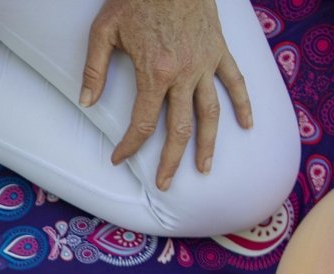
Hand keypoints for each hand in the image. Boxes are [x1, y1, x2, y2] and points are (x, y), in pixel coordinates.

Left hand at [80, 0, 252, 190]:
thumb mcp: (105, 30)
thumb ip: (95, 69)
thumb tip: (86, 102)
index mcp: (155, 71)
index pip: (142, 122)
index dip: (129, 146)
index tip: (118, 159)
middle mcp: (184, 73)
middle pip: (180, 128)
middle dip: (171, 160)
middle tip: (165, 183)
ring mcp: (206, 63)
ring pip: (211, 112)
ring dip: (209, 144)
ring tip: (205, 169)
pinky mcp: (220, 51)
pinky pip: (235, 82)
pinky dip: (243, 104)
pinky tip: (247, 126)